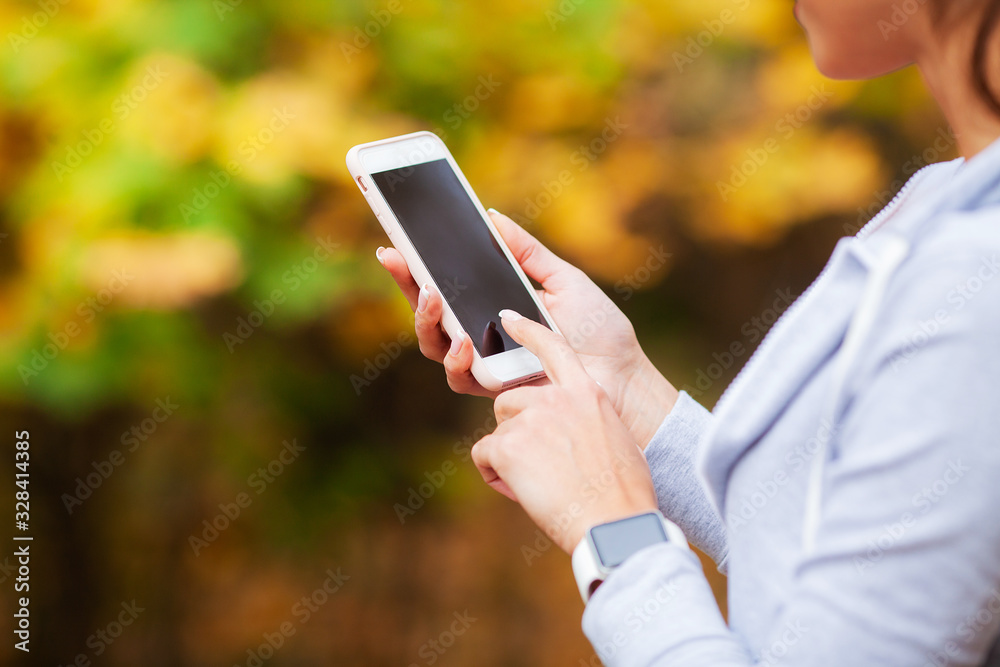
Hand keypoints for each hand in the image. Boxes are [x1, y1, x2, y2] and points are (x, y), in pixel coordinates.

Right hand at [377, 209, 678, 448]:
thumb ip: (527, 251)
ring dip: (425, 320)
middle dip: (408, 284)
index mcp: (495, 304)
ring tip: (434, 297)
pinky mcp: (495, 389)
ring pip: (435, 345)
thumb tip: (492, 216)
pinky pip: (459, 376)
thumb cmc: (599, 329)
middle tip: (399, 259)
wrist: (622, 374)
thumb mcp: (563, 278)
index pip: (447, 284)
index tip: (395, 243)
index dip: (417, 266)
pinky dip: (455, 358)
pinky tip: (462, 341)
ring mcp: (486, 363)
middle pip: (431, 312)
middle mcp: (483, 334)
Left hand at [470, 309, 658, 552]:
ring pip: (498, 432)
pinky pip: (483, 455)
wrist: (615, 524)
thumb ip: (588, 423)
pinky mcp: (507, 446)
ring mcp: (530, 419)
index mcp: (587, 393)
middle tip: (543, 467)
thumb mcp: (616, 441)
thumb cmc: (624, 495)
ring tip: (540, 485)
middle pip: (511, 400)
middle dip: (517, 431)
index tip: (508, 317)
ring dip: (509, 458)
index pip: (554, 347)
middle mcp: (556, 398)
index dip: (528, 330)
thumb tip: (569, 434)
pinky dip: (495, 476)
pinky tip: (522, 492)